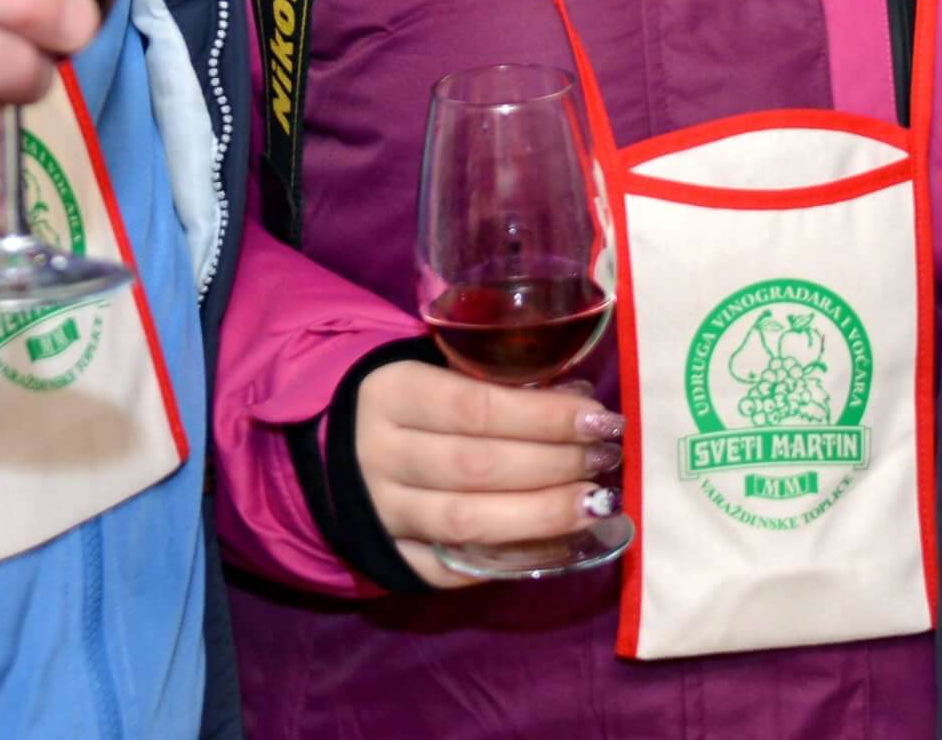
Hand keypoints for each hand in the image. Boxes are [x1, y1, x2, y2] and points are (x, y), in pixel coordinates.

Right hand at [356, 361, 619, 582]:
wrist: (337, 453)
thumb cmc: (411, 403)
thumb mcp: (436, 371)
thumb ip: (497, 382)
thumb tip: (580, 402)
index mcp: (391, 393)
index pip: (476, 408)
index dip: (544, 417)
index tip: (598, 419)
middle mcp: (378, 455)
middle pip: (478, 467)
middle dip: (554, 465)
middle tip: (604, 459)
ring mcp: (379, 514)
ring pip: (467, 523)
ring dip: (541, 516)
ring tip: (596, 504)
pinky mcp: (387, 559)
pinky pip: (451, 570)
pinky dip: (505, 560)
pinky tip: (552, 545)